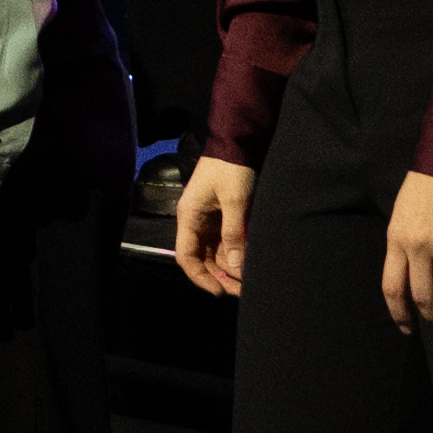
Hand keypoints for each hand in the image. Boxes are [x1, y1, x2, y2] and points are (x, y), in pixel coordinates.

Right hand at [171, 155, 251, 298]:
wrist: (238, 140)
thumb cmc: (231, 168)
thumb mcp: (234, 201)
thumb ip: (234, 234)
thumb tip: (236, 265)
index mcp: (189, 217)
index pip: (186, 257)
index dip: (200, 277)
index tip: (219, 291)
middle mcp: (195, 221)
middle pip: (201, 258)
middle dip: (219, 276)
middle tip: (240, 291)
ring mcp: (208, 219)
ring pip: (214, 252)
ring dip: (228, 267)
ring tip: (246, 282)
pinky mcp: (221, 215)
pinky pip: (224, 241)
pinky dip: (234, 254)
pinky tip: (246, 263)